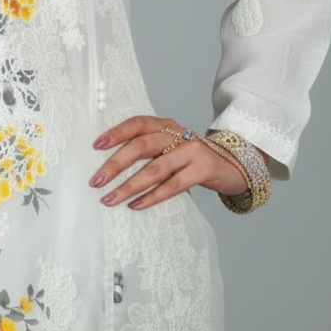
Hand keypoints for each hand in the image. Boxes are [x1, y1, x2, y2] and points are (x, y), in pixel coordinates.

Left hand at [89, 116, 251, 210]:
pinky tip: (135, 205)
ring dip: (128, 186)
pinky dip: (151, 197)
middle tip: (96, 181)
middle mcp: (178, 134)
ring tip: (109, 199)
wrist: (235, 164)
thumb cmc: (192, 158)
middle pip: (141, 146)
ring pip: (155, 169)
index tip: (95, 146)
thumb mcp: (171, 146)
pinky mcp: (204, 169)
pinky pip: (173, 186)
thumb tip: (108, 167)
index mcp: (166, 125)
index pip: (137, 124)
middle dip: (115, 164)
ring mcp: (192, 151)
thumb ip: (147, 149)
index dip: (116, 133)